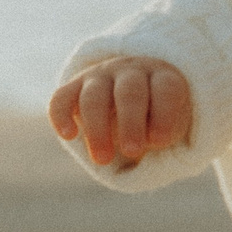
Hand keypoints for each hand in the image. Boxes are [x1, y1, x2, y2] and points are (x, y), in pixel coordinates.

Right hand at [49, 55, 192, 165]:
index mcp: (161, 76)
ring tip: (103, 160)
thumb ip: (163, 132)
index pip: (165, 88)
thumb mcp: (170, 123)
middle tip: (132, 152)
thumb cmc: (158, 116)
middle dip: (130, 124)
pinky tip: (69, 135)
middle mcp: (130, 71)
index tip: (159, 141)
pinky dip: (61, 116)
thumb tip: (148, 140)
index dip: (163, 114)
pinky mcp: (74, 87)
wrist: (134, 94)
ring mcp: (100, 76)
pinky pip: (61, 98)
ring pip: (94, 97)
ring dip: (97, 129)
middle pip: (129, 92)